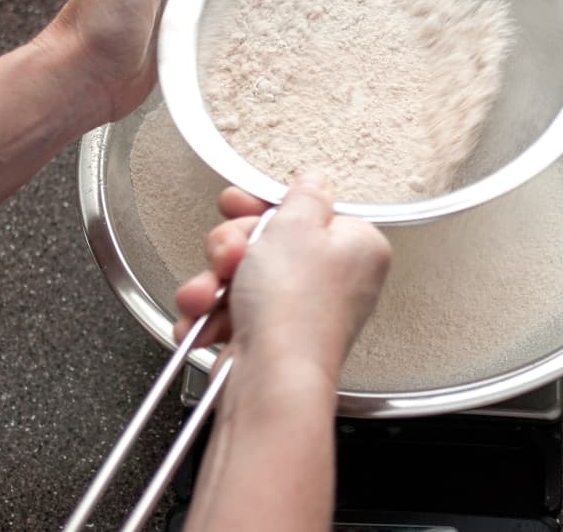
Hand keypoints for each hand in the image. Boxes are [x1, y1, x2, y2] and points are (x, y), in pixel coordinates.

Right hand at [175, 174, 390, 382]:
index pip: (307, 211)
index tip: (239, 205)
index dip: (265, 208)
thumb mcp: (297, 224)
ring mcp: (303, 311)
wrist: (271, 379)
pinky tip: (205, 318)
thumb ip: (305, 195)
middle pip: (271, 242)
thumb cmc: (294, 308)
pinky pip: (234, 311)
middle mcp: (335, 280)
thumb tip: (312, 181)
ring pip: (245, 276)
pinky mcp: (272, 338)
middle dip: (234, 246)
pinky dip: (212, 314)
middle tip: (229, 253)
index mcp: (357, 246)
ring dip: (215, 281)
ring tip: (209, 291)